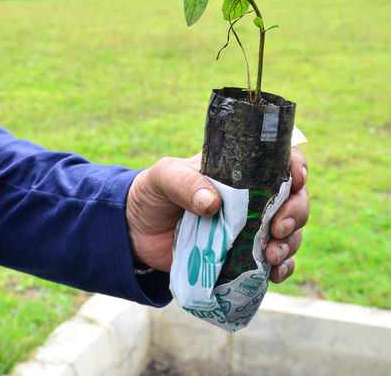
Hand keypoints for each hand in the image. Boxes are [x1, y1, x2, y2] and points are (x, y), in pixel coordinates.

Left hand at [126, 148, 308, 277]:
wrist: (137, 232)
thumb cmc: (154, 193)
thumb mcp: (163, 177)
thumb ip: (184, 183)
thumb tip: (212, 203)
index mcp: (239, 170)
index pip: (279, 160)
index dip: (295, 166)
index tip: (295, 179)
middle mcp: (252, 197)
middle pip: (294, 198)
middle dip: (296, 212)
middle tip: (278, 228)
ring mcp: (251, 227)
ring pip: (291, 231)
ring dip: (291, 243)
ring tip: (273, 254)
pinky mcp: (244, 256)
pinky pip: (277, 262)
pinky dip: (283, 268)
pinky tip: (274, 273)